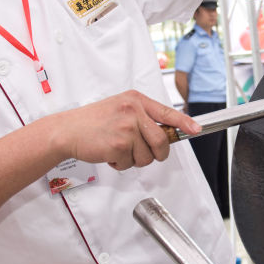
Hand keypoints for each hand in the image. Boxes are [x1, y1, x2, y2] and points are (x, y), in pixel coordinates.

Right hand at [52, 90, 200, 170]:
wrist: (67, 130)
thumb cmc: (93, 122)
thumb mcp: (120, 108)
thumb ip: (142, 117)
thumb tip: (166, 132)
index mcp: (136, 100)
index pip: (167, 112)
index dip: (184, 123)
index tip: (196, 130)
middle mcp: (133, 110)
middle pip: (162, 140)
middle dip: (157, 154)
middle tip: (145, 154)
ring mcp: (127, 127)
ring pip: (147, 156)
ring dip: (135, 160)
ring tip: (118, 149)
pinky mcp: (119, 144)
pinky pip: (131, 163)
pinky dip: (121, 164)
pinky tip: (109, 153)